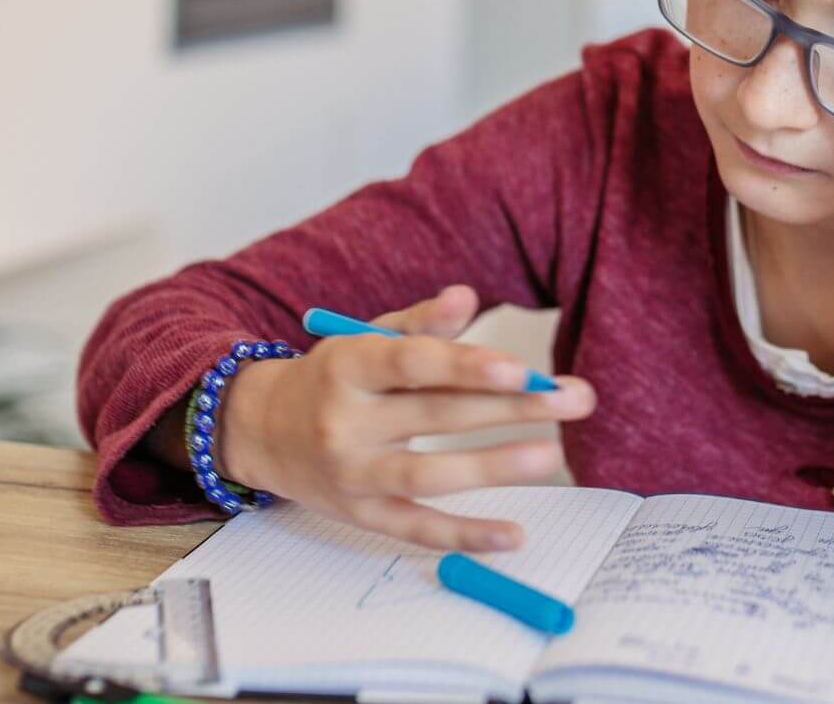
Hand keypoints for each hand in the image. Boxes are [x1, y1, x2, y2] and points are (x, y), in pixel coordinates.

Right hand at [215, 285, 594, 550]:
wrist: (260, 429)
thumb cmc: (332, 376)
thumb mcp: (365, 337)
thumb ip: (421, 321)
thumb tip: (466, 298)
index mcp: (348, 366)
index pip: (413, 365)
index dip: (466, 366)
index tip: (521, 367)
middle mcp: (346, 423)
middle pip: (436, 416)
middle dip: (511, 408)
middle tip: (574, 400)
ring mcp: (352, 475)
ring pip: (429, 476)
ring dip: (493, 467)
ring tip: (550, 455)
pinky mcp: (361, 516)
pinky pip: (418, 530)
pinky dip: (466, 536)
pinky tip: (513, 534)